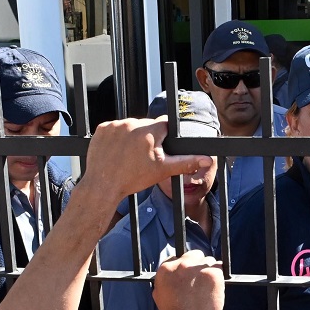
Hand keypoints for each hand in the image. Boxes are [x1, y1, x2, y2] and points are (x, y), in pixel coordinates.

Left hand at [80, 117, 210, 203]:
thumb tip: (206, 160)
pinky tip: (118, 152)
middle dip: (148, 138)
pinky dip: (117, 138)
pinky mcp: (102, 129)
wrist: (103, 186)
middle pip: (147, 126)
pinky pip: (114, 129)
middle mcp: (131, 124)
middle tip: (143, 157)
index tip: (161, 145)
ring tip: (129, 156)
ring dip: (132, 137)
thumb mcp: (163, 170)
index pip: (164, 124)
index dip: (165, 135)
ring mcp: (114, 126)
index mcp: (148, 131)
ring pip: (130, 127)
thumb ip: (186, 162)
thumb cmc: (133, 179)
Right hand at [153, 250, 223, 309]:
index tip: (189, 277)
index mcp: (166, 268)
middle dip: (198, 265)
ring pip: (208, 260)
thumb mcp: (159, 294)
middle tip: (200, 281)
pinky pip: (220, 266)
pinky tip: (216, 287)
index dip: (186, 268)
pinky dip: (219, 276)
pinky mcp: (212, 273)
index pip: (179, 258)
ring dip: (209, 270)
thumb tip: (170, 273)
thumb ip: (163, 280)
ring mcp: (197, 268)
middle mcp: (180, 264)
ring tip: (207, 287)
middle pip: (195, 255)